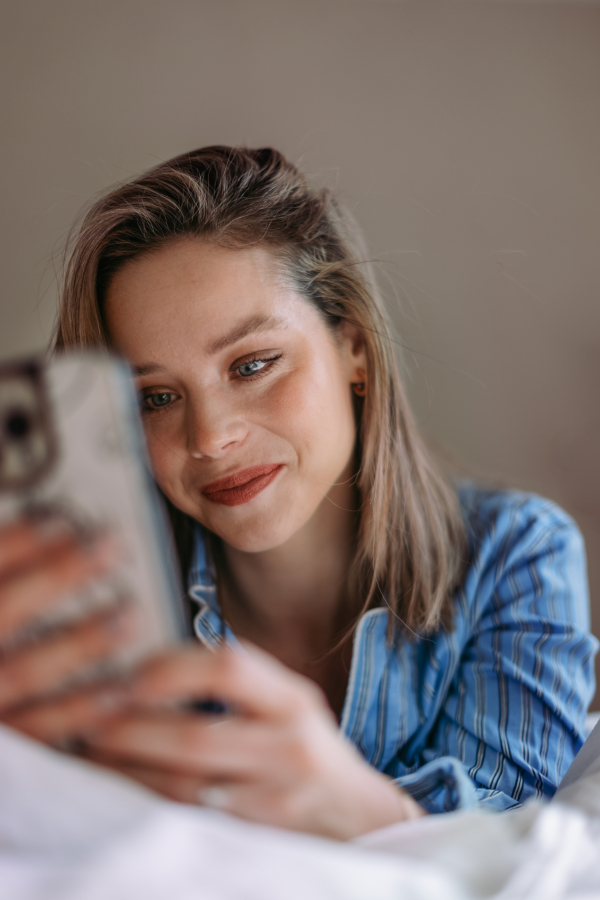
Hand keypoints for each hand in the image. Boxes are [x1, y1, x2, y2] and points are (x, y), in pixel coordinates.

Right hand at [0, 519, 135, 742]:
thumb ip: (8, 577)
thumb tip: (44, 527)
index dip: (13, 545)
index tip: (59, 520)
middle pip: (4, 613)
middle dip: (58, 577)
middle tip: (111, 545)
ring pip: (24, 674)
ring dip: (80, 642)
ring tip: (129, 612)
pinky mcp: (3, 753)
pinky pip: (38, 731)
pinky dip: (80, 710)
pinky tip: (121, 687)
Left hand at [82, 642, 424, 839]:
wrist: (361, 819)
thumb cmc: (309, 753)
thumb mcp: (290, 704)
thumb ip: (239, 683)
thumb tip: (150, 670)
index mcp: (294, 699)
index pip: (228, 666)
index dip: (170, 667)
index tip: (130, 675)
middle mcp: (291, 745)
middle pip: (195, 735)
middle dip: (131, 729)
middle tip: (91, 722)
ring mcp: (277, 799)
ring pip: (185, 788)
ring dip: (129, 772)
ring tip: (96, 757)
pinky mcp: (263, 840)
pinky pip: (193, 822)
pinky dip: (151, 807)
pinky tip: (125, 794)